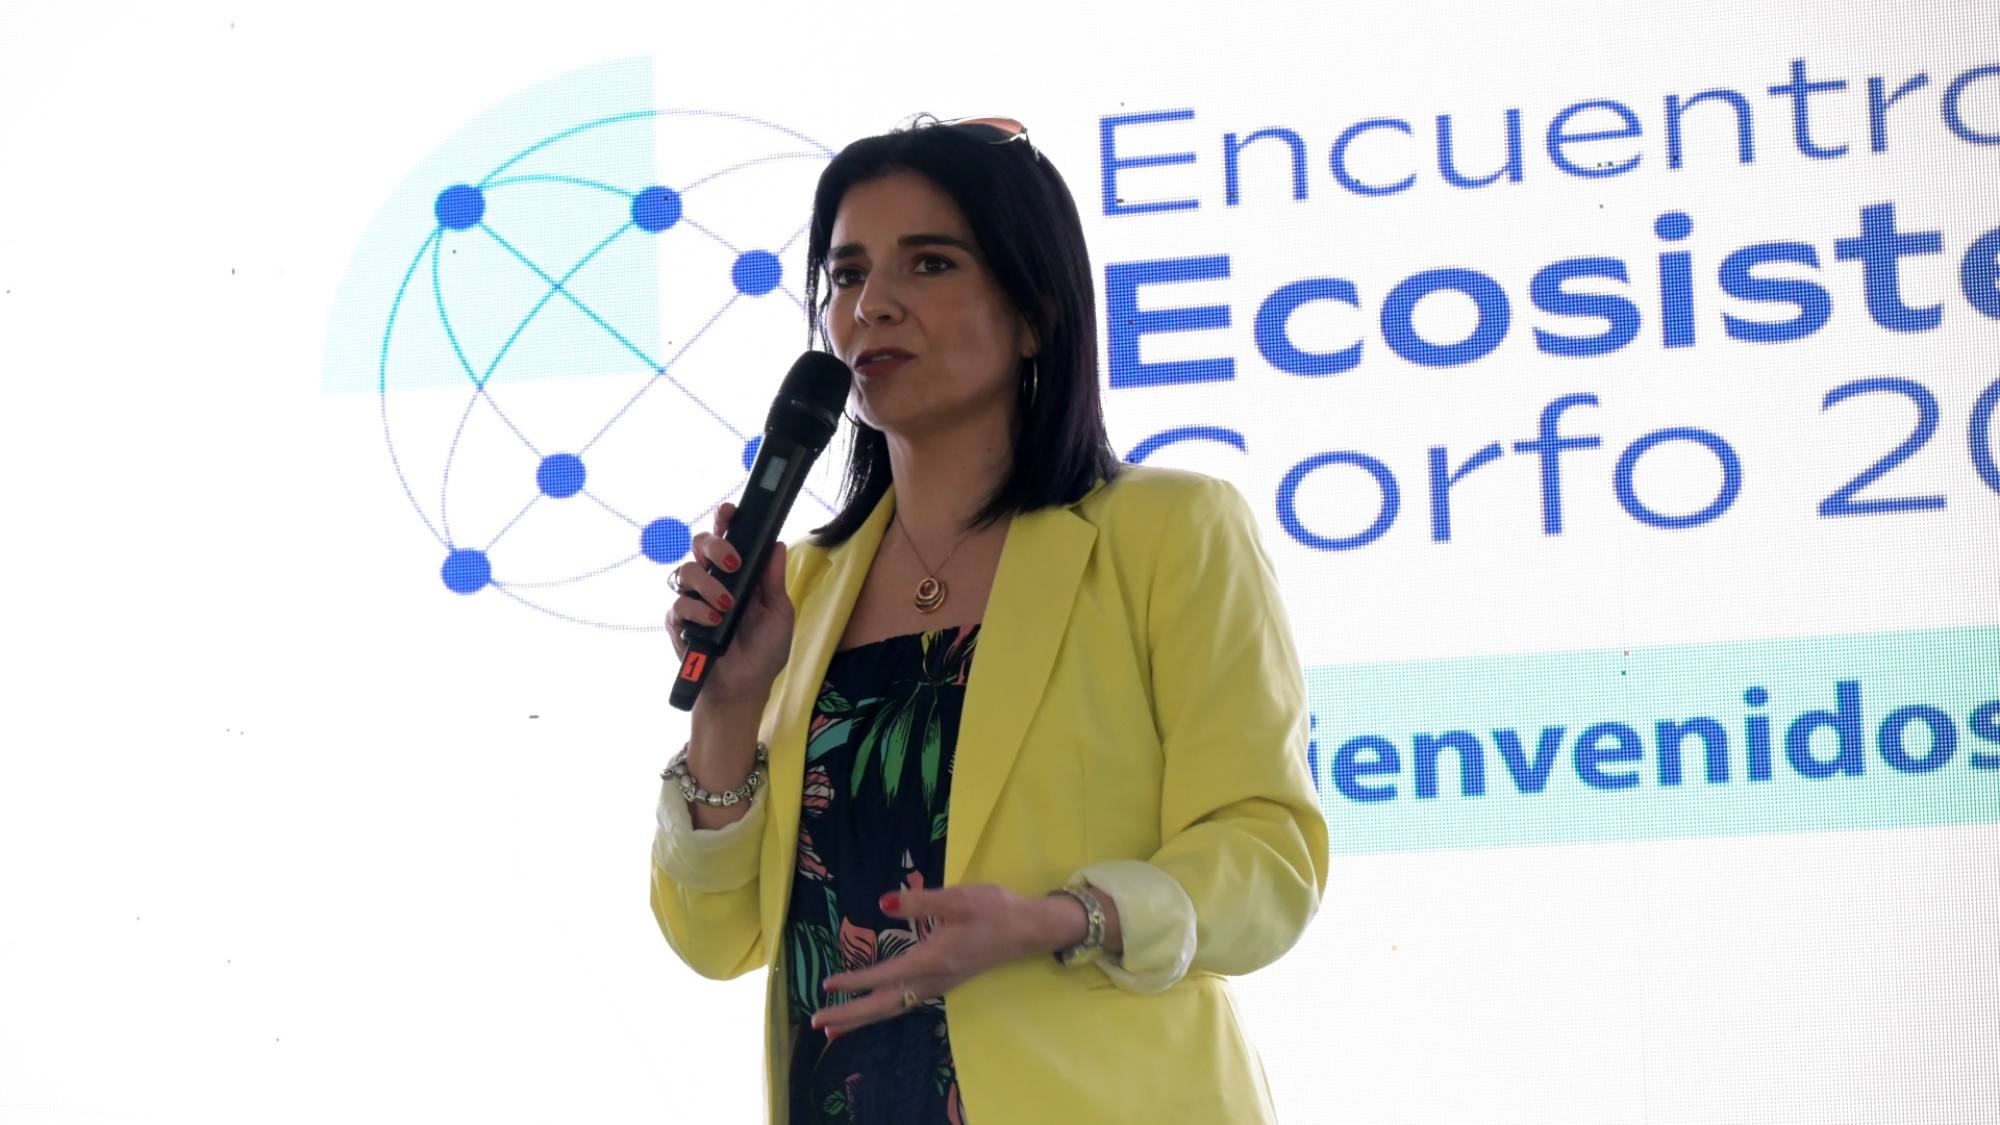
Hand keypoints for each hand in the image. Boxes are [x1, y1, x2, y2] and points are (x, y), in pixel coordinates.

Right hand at [664, 501, 794, 712]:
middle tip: (733, 563)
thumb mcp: (778, 613)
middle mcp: (712, 582)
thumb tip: (776, 543)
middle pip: (699, 544)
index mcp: (737, 575)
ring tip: (726, 607)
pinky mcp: (678, 623)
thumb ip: (772, 580)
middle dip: (714, 546)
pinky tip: (713, 622)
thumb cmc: (764, 650)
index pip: (726, 538)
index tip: (729, 513)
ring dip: (709, 586)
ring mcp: (693, 601)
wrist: (746, 688)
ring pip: (685, 571)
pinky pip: (678, 605)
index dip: (724, 521)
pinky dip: (696, 611)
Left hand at [810, 884, 1067, 1037]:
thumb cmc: (994, 910)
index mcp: (933, 959)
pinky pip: (905, 1002)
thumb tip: (884, 901)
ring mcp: (939, 983)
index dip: (856, 981)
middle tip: (818, 1023)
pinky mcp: (943, 980)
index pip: (886, 975)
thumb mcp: (959, 898)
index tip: (829, 986)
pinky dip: (882, 1009)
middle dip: (850, 1015)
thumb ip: (921, 901)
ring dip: (863, 1018)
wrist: (1028, 928)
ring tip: (834, 1029)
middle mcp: (933, 978)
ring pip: (894, 1007)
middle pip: (885, 1004)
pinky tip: (872, 1009)